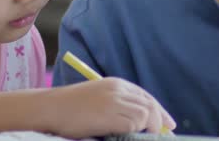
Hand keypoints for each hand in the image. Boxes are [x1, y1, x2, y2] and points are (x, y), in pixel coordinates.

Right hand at [46, 77, 175, 138]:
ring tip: (142, 138)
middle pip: (150, 105)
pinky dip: (137, 131)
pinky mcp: (110, 113)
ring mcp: (114, 100)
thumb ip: (116, 105)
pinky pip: (135, 123)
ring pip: (146, 114)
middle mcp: (118, 89)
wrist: (50, 108)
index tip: (168, 125)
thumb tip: (138, 121)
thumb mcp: (97, 99)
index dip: (160, 111)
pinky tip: (129, 136)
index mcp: (116, 83)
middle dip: (159, 122)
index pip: (145, 97)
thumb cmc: (69, 109)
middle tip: (163, 136)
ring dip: (148, 129)